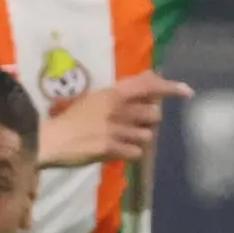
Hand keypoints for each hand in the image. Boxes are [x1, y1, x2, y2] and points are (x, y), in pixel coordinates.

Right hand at [38, 72, 191, 166]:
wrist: (47, 141)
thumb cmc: (68, 120)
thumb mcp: (94, 99)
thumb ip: (121, 92)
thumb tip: (151, 77)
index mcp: (111, 93)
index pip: (148, 86)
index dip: (170, 88)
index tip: (187, 92)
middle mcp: (116, 109)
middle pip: (153, 115)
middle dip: (147, 122)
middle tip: (132, 126)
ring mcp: (114, 129)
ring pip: (147, 136)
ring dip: (138, 140)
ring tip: (121, 141)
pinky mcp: (109, 148)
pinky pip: (136, 153)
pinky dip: (130, 154)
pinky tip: (116, 152)